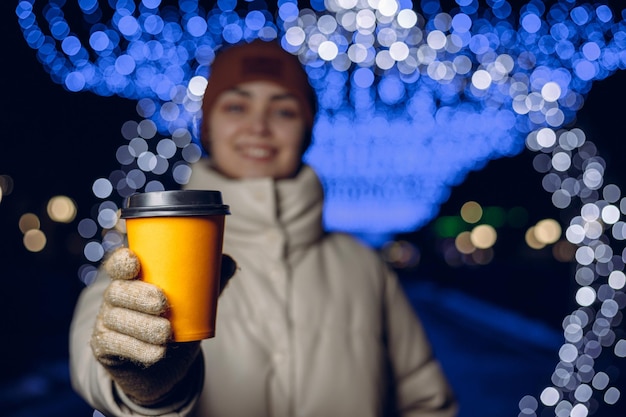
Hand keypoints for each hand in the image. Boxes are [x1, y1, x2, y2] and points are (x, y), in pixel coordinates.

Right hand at [90, 247, 200, 404]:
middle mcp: (114, 297)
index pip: (117, 264)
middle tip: (162, 302)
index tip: (135, 263)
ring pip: (117, 320)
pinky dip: (139, 350)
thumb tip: (229, 262)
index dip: (121, 261)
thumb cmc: (176, 320)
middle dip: (137, 296)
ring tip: (166, 332)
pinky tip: (158, 352)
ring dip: (141, 326)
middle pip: (117, 291)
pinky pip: (116, 347)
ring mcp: (106, 322)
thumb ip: (209, 280)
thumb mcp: (193, 299)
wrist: (163, 364)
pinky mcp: (105, 348)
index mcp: (131, 278)